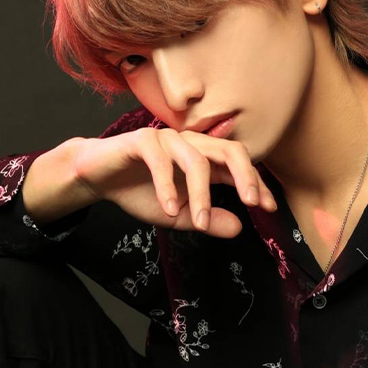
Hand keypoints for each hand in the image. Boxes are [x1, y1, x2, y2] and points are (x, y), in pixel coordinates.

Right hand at [72, 127, 277, 237]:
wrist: (97, 178)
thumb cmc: (139, 191)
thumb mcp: (178, 214)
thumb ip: (207, 219)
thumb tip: (238, 228)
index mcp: (203, 159)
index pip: (239, 166)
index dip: (257, 184)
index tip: (270, 207)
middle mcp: (191, 144)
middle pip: (229, 150)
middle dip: (246, 175)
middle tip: (252, 203)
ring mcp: (167, 139)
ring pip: (195, 160)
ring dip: (201, 194)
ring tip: (199, 222)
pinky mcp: (142, 140)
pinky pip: (161, 158)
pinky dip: (167, 185)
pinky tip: (168, 208)